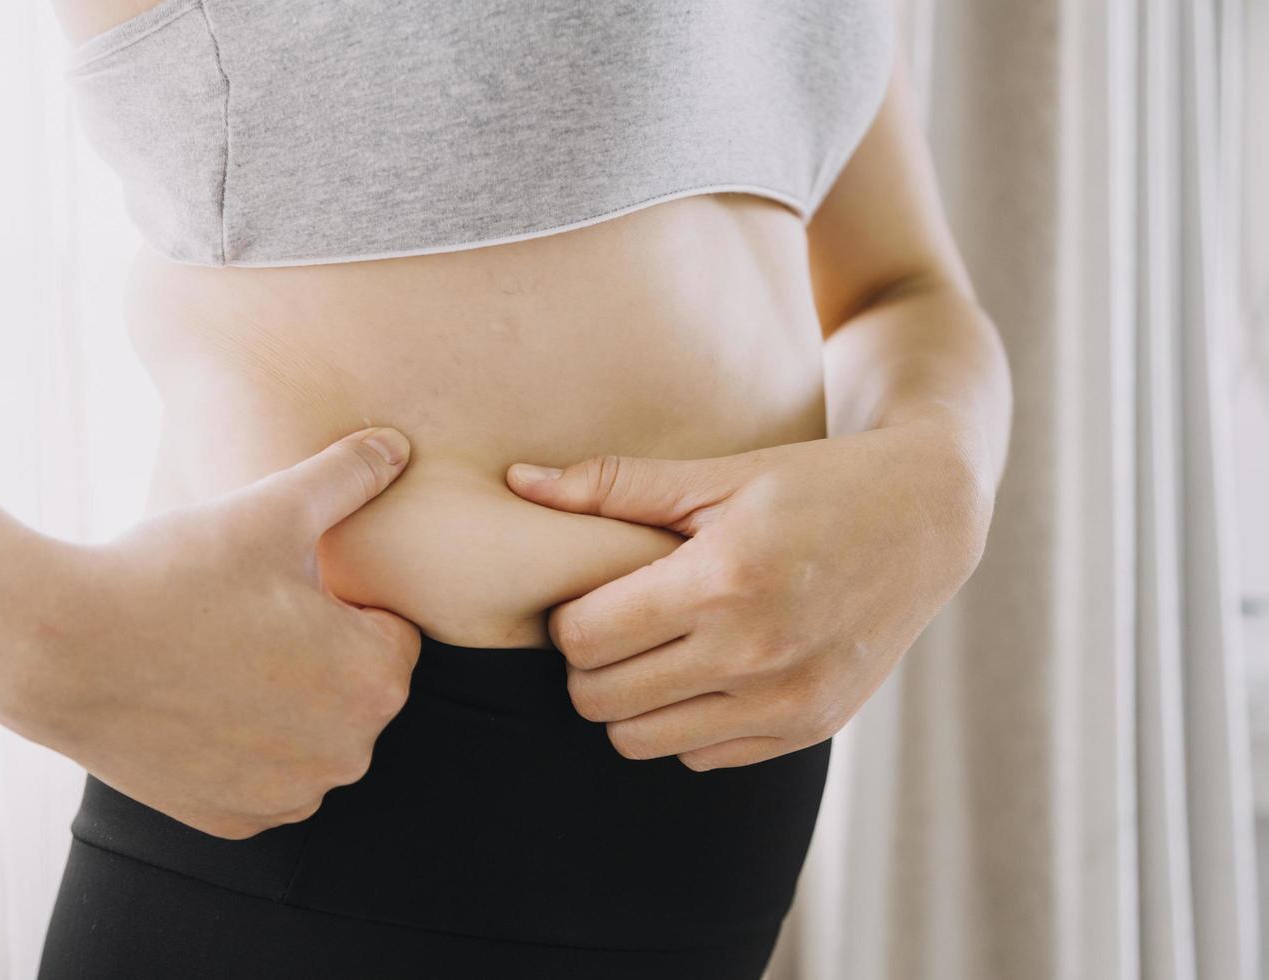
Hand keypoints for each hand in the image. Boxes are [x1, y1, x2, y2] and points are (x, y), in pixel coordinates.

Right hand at [0, 426, 421, 838]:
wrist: (58, 649)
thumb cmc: (174, 574)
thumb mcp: (272, 509)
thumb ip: (348, 476)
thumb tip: (397, 444)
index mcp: (377, 681)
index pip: (390, 631)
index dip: (337, 601)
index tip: (280, 586)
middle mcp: (349, 755)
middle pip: (353, 687)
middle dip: (318, 653)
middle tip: (244, 615)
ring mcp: (290, 796)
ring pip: (310, 732)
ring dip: (284, 701)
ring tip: (218, 652)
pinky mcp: (236, 821)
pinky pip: (263, 774)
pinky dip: (242, 745)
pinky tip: (198, 701)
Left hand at [504, 419, 992, 770]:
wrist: (926, 521)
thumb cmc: (811, 485)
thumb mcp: (717, 473)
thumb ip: (613, 484)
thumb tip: (516, 479)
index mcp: (723, 579)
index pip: (585, 638)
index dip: (567, 619)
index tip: (586, 597)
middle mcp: (756, 650)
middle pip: (602, 700)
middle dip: (588, 665)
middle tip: (611, 626)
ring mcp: (787, 701)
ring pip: (642, 742)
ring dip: (629, 702)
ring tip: (653, 650)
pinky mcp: (810, 729)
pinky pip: (701, 757)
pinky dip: (684, 723)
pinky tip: (705, 671)